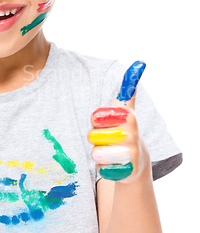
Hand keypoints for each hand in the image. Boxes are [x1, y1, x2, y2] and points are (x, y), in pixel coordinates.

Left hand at [88, 61, 148, 182]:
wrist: (136, 162)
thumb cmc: (124, 129)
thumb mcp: (126, 108)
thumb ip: (128, 88)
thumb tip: (139, 61)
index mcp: (128, 115)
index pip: (95, 116)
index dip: (96, 121)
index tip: (106, 122)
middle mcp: (132, 133)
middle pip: (93, 135)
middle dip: (95, 138)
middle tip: (108, 138)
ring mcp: (130, 153)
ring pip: (95, 153)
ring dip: (98, 154)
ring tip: (111, 152)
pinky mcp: (126, 171)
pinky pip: (101, 169)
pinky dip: (103, 168)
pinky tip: (114, 165)